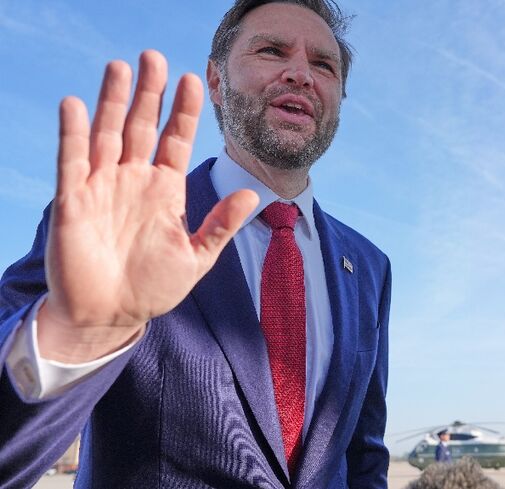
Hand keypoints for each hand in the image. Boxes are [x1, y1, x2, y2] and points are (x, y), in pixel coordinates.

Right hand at [38, 50, 257, 361]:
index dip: (185, 110)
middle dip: (149, 93)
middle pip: (142, 126)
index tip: (195, 78)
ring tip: (120, 67)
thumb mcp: (197, 257)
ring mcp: (103, 186)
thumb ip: (221, 225)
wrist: (110, 316)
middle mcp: (134, 180)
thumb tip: (253, 194)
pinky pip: (72, 160)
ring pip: (107, 133)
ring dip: (112, 101)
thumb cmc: (153, 288)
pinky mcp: (73, 200)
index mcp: (165, 190)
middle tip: (153, 56)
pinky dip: (73, 134)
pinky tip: (76, 105)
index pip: (177, 140)